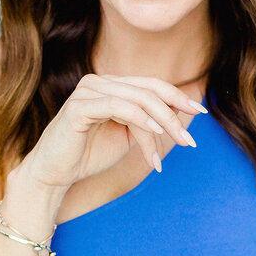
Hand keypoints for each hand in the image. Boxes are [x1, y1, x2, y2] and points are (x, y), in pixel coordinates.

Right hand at [14, 74, 205, 193]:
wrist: (54, 174)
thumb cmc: (88, 155)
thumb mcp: (128, 137)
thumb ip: (149, 122)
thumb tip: (181, 115)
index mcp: (111, 86)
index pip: (151, 85)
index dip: (178, 96)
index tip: (201, 112)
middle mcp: (99, 82)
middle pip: (149, 90)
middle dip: (174, 114)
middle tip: (190, 140)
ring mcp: (87, 91)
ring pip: (138, 99)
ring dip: (161, 124)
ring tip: (174, 145)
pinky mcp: (78, 107)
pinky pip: (118, 107)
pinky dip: (140, 120)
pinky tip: (155, 134)